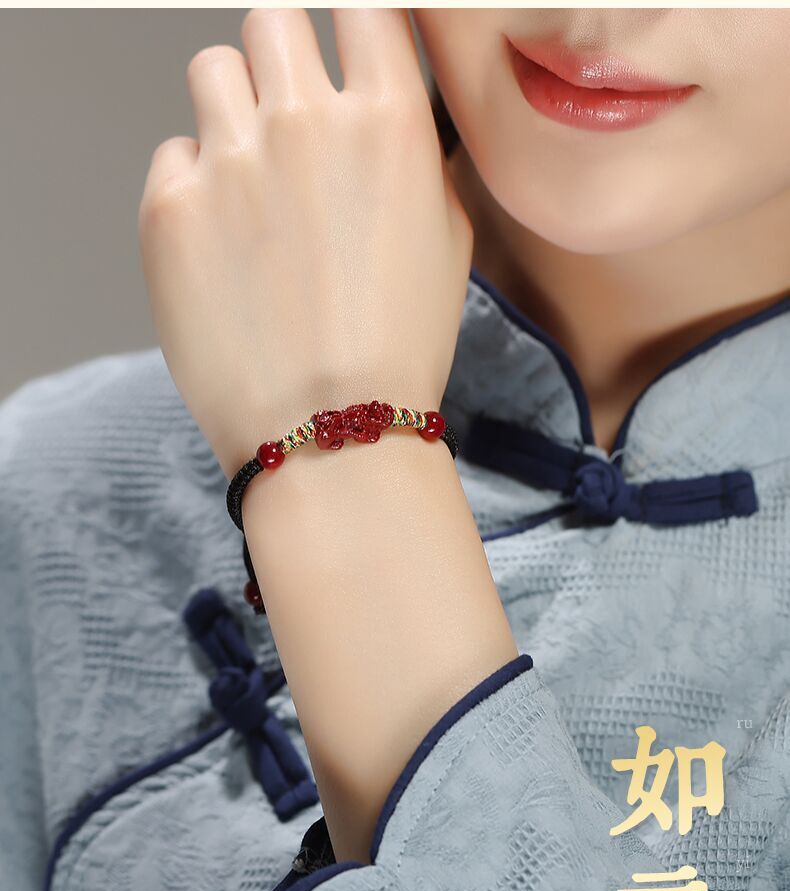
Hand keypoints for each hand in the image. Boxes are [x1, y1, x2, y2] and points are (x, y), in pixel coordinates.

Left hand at [138, 8, 473, 480]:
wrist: (332, 431)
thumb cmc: (398, 350)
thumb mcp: (449, 242)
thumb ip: (417, 160)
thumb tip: (390, 123)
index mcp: (386, 122)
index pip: (362, 7)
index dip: (353, 29)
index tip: (346, 55)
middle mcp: (302, 121)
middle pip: (273, 21)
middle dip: (284, 61)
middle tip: (289, 121)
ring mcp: (227, 161)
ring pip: (213, 72)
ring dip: (232, 110)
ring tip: (250, 181)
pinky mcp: (168, 207)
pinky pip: (173, 156)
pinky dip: (195, 185)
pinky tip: (222, 244)